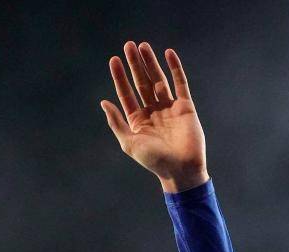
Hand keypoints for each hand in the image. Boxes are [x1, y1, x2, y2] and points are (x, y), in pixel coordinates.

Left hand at [101, 42, 208, 193]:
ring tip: (143, 46)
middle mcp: (152, 111)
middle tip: (128, 46)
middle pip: (141, 82)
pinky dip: (174, 68)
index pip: (126, 93)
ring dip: (150, 63)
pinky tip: (168, 54)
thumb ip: (116, 122)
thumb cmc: (153, 160)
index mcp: (137, 120)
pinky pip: (179, 82)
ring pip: (158, 79)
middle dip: (135, 64)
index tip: (113, 60)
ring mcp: (169, 107)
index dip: (120, 77)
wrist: (180, 168)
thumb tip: (103, 102)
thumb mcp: (129, 142)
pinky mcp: (185, 105)